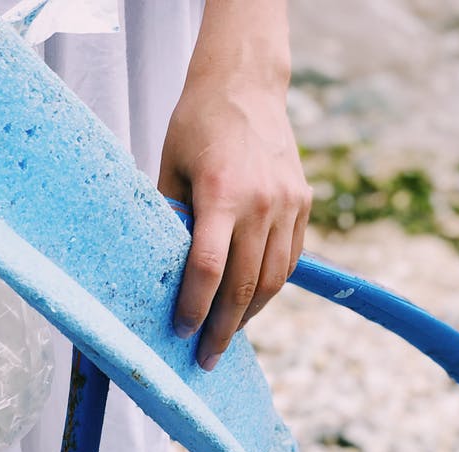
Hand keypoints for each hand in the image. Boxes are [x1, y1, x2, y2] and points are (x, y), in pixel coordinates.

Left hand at [159, 75, 311, 370]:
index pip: (209, 268)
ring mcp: (288, 203)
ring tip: (225, 337)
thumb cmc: (195, 127)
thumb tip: (155, 278)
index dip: (194, 307)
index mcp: (221, 192)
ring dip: (249, 316)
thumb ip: (169, 223)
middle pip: (244, 286)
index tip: (181, 334)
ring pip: (272, 280)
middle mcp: (261, 202)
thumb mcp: (169, 170)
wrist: (245, 84)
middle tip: (206, 359)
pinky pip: (288, 261)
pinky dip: (268, 289)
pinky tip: (247, 305)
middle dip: (223, 329)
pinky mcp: (303, 203)